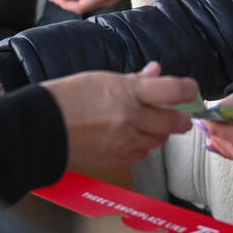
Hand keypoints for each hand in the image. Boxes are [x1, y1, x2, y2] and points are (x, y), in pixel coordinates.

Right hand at [41, 61, 197, 172]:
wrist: (41, 129)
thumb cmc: (66, 98)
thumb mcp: (101, 79)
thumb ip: (133, 79)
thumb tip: (156, 72)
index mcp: (127, 92)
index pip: (173, 90)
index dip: (187, 89)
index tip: (191, 89)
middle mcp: (131, 119)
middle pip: (174, 122)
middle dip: (179, 118)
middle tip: (178, 115)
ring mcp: (126, 142)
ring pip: (159, 140)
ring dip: (158, 132)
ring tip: (144, 123)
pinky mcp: (118, 161)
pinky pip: (142, 154)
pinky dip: (141, 146)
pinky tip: (129, 138)